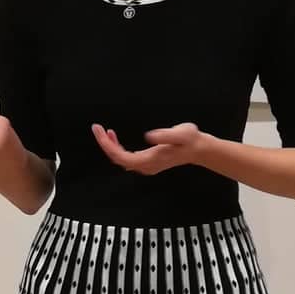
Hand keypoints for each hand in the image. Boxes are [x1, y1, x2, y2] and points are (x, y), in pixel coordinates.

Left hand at [92, 122, 209, 175]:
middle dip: (105, 144)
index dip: (107, 145)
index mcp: (150, 160)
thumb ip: (165, 134)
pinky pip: (125, 157)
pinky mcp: (146, 162)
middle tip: (96, 127)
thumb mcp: (181, 133)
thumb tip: (148, 136)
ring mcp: (145, 165)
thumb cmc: (190, 139)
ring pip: (120, 159)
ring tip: (102, 130)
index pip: (121, 157)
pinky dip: (116, 147)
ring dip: (109, 146)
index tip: (99, 130)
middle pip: (117, 159)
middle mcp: (145, 166)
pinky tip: (113, 136)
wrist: (198, 149)